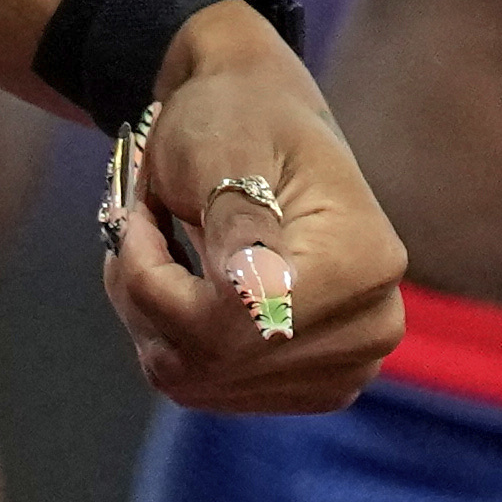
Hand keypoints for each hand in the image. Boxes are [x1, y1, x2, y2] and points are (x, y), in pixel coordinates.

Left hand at [101, 0, 408, 411]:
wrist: (257, 114)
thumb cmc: (239, 116)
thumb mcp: (227, 148)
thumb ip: (237, 221)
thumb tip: (251, 296)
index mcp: (363, 263)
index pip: (234, 317)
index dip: (154, 276)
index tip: (133, 212)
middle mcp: (369, 328)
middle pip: (213, 358)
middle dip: (145, 293)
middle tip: (134, 222)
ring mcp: (344, 367)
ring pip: (194, 378)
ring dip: (149, 313)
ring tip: (156, 244)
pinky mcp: (308, 386)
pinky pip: (203, 386)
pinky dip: (168, 335)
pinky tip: (179, 280)